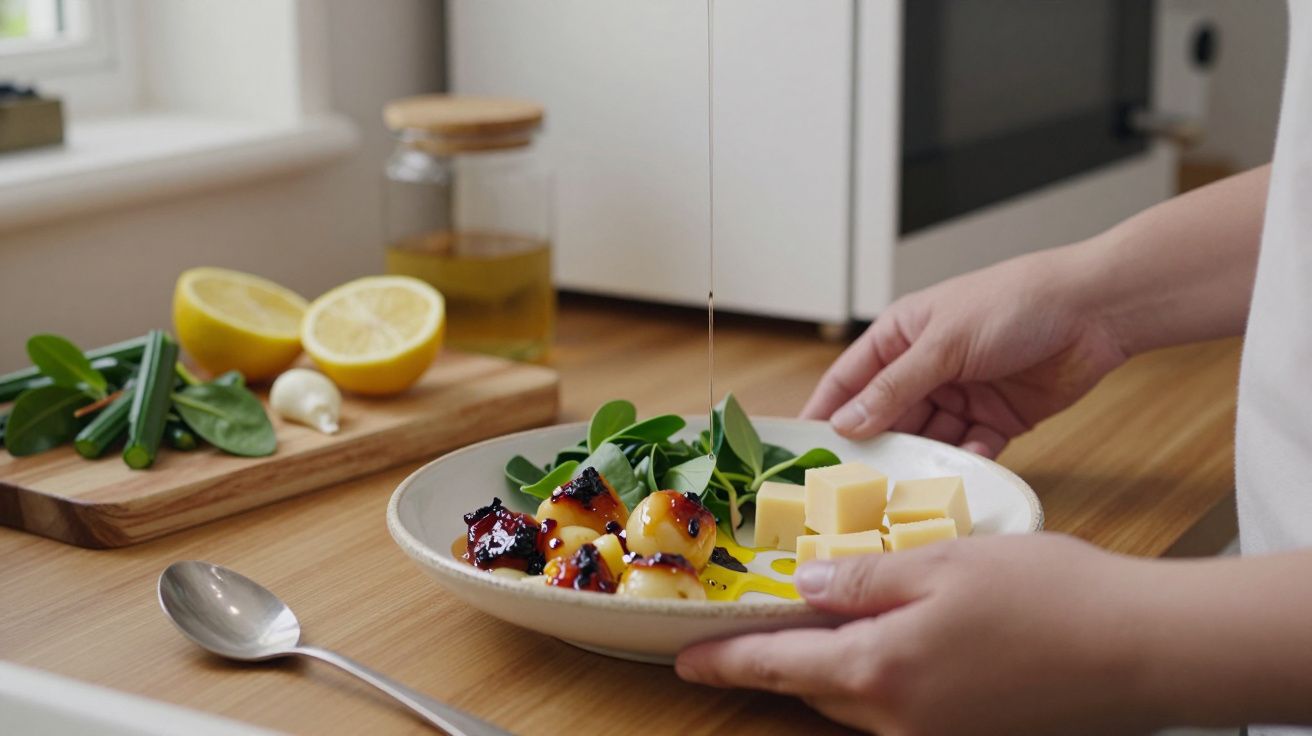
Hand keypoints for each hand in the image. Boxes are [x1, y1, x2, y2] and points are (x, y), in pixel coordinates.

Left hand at [676, 534, 1158, 734]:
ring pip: (857, 700)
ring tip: (823, 625)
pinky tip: (895, 640)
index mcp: (880, 673)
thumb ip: (863, 581)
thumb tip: (807, 588)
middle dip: (781, 660)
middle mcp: (900, 720)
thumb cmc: (1048, 597)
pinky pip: (899, 708)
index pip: (777, 669)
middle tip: (756, 627)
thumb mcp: (940, 565)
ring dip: (832, 667)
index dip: (724, 662)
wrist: (1143, 650)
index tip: (684, 660)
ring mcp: (937, 735)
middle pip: (815, 689)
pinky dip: (879, 675)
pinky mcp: (970, 734)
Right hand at [801, 249, 1127, 456]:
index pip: (850, 379)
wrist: (1096, 310)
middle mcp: (927, 366)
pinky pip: (970, 447)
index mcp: (903, 335)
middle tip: (857, 482)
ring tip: (912, 482)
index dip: (826, 411)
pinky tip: (968, 463)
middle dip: (877, 445)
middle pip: (887, 415)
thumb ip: (894, 388)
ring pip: (927, 437)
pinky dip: (968, 458)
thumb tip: (846, 422)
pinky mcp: (998, 417)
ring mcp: (962, 393)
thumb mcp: (944, 344)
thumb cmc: (1016, 301)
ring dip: (922, 457)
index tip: (803, 447)